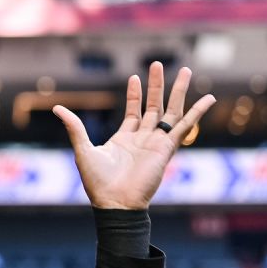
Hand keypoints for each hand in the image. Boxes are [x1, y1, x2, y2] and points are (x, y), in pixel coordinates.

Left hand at [53, 62, 213, 210]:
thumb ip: (74, 127)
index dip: (134, 95)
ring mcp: (156, 143)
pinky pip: (186, 127)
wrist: (114, 202)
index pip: (133, 112)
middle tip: (157, 64)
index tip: (134, 77)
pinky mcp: (167, 149)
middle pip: (154, 107)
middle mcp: (143, 140)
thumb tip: (57, 108)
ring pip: (171, 112)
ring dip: (177, 92)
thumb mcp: (83, 149)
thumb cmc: (98, 182)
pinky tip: (209, 98)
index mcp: (124, 140)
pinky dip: (197, 112)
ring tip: (184, 70)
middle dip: (156, 86)